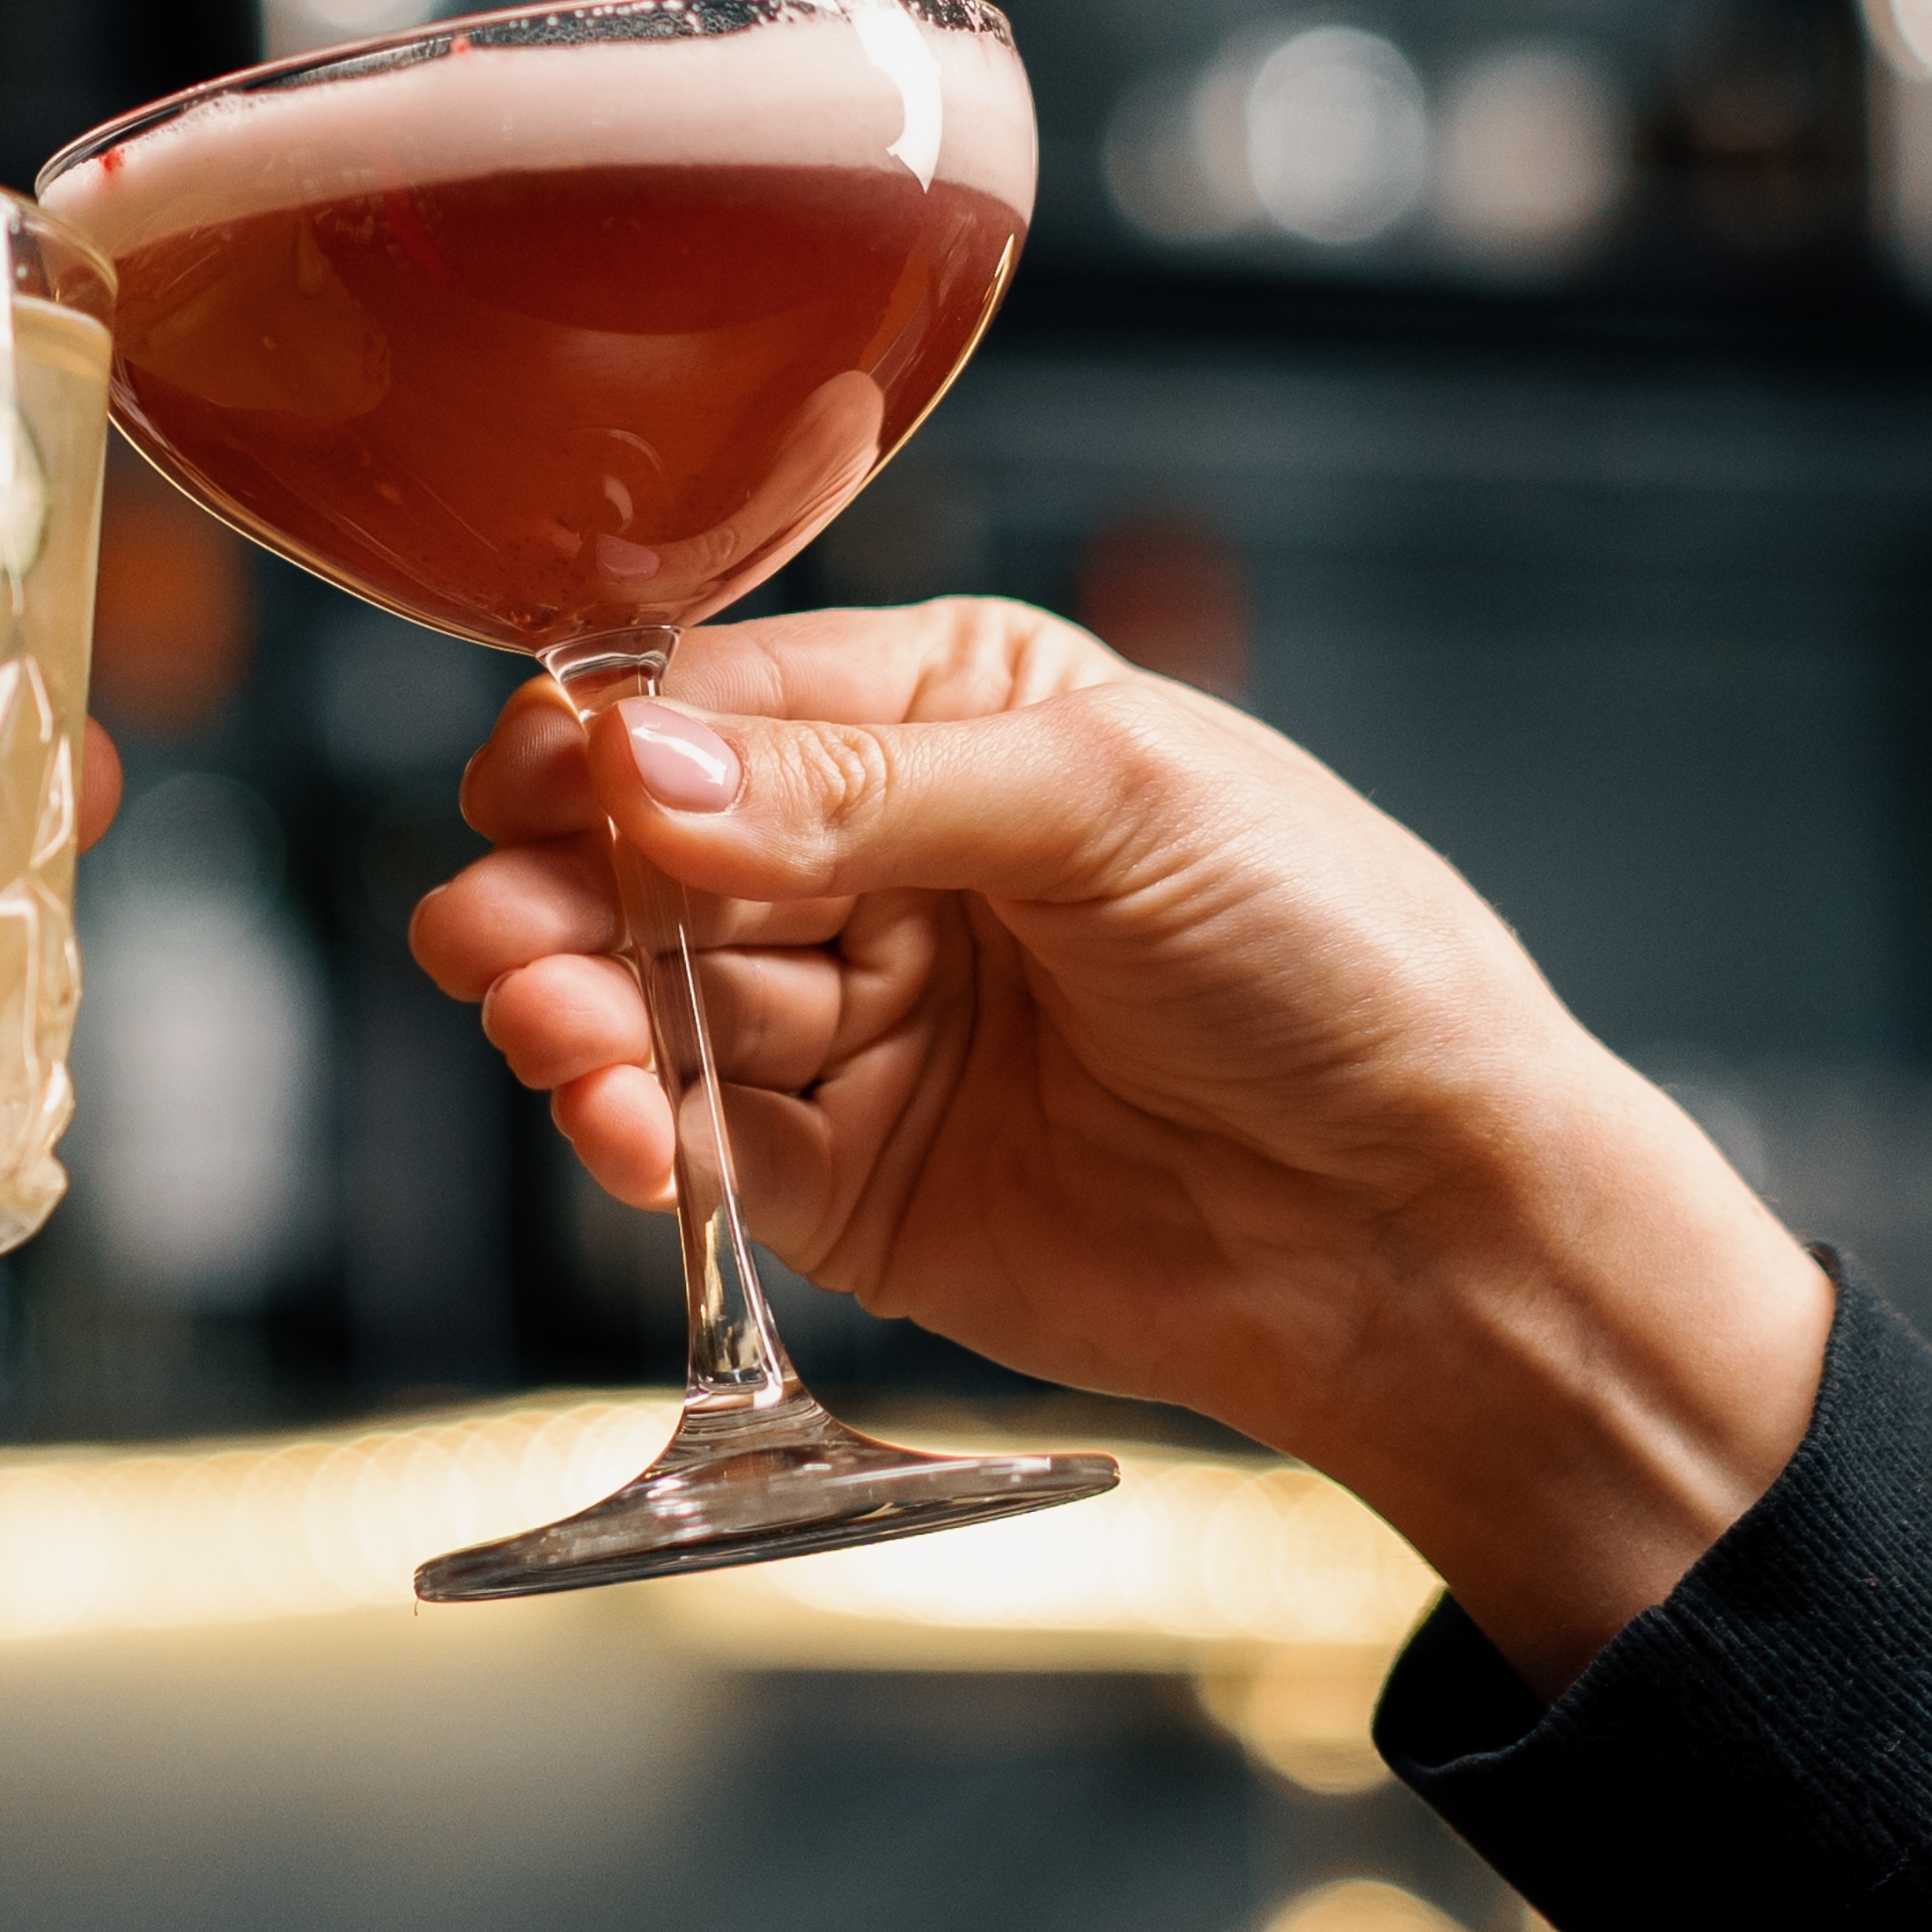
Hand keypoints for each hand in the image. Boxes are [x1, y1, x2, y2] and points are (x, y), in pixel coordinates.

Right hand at [407, 596, 1827, 1690]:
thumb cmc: (1339, 963)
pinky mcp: (848, 1177)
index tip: (534, 785)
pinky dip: (639, 1131)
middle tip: (491, 928)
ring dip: (580, 1010)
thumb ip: (860, 789)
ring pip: (653, 995)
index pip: (726, 701)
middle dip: (564, 888)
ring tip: (550, 1030)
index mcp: (953, 711)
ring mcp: (860, 1018)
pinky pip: (703, 1139)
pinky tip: (622, 1126)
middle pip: (656, 853)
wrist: (1440, 1230)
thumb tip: (642, 765)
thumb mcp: (1111, 807)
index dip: (612, 743)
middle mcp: (885, 855)